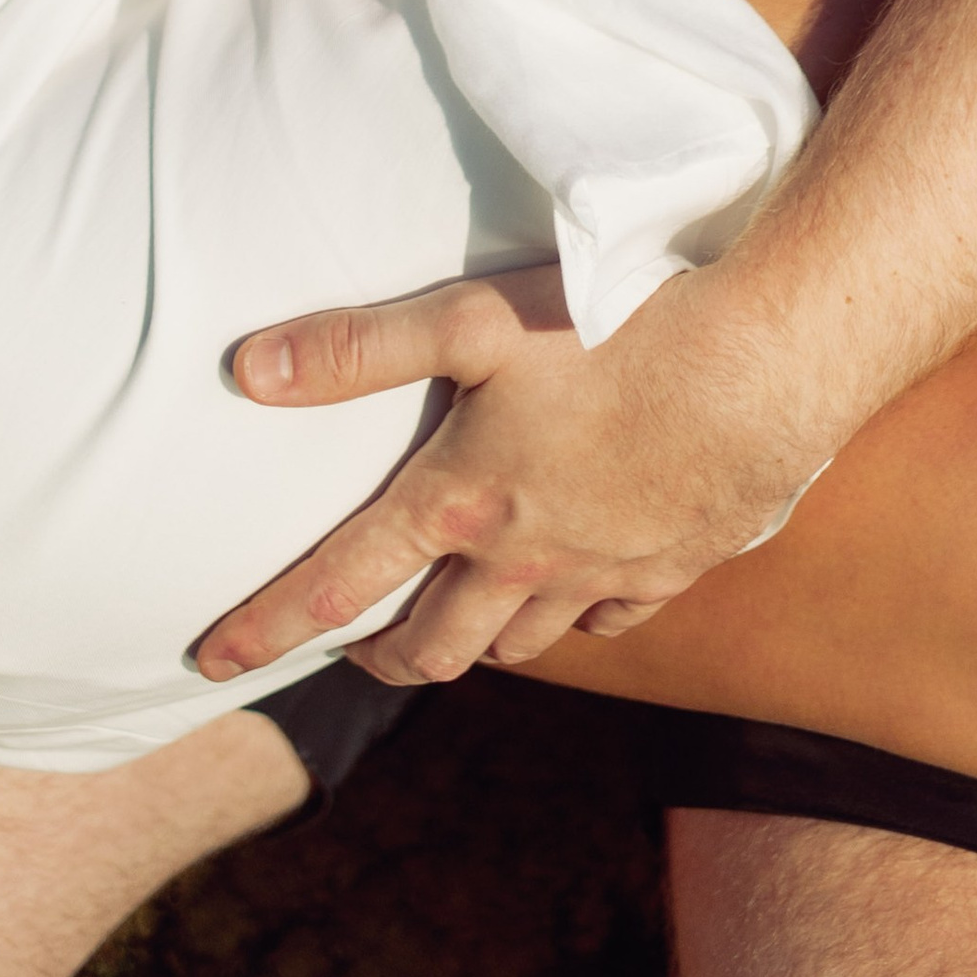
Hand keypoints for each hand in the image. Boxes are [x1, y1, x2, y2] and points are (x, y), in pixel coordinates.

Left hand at [196, 261, 812, 690]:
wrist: (768, 361)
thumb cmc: (616, 323)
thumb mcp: (472, 316)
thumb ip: (358, 347)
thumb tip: (246, 371)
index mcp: (462, 503)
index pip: (337, 582)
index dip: (266, 625)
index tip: (208, 660)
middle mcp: (523, 561)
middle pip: (430, 648)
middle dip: (381, 660)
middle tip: (353, 657)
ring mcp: (603, 576)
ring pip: (518, 647)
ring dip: (474, 643)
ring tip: (452, 623)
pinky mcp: (674, 567)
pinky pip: (610, 623)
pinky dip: (576, 621)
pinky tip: (574, 596)